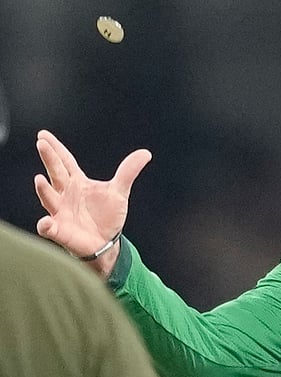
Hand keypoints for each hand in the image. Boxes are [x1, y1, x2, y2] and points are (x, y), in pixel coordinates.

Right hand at [34, 129, 150, 273]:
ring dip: (44, 190)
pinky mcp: (60, 231)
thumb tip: (145, 153)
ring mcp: (60, 212)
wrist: (105, 242)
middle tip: (42, 144)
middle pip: (56, 173)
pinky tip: (46, 222)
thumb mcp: (119, 191)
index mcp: (77, 182)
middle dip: (49, 159)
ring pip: (49, 198)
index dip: (56, 148)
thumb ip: (128, 172)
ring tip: (39, 179)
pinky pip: (49, 228)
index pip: (65, 161)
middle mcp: (65, 194)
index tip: (43, 134)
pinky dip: (46, 225)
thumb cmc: (107, 215)